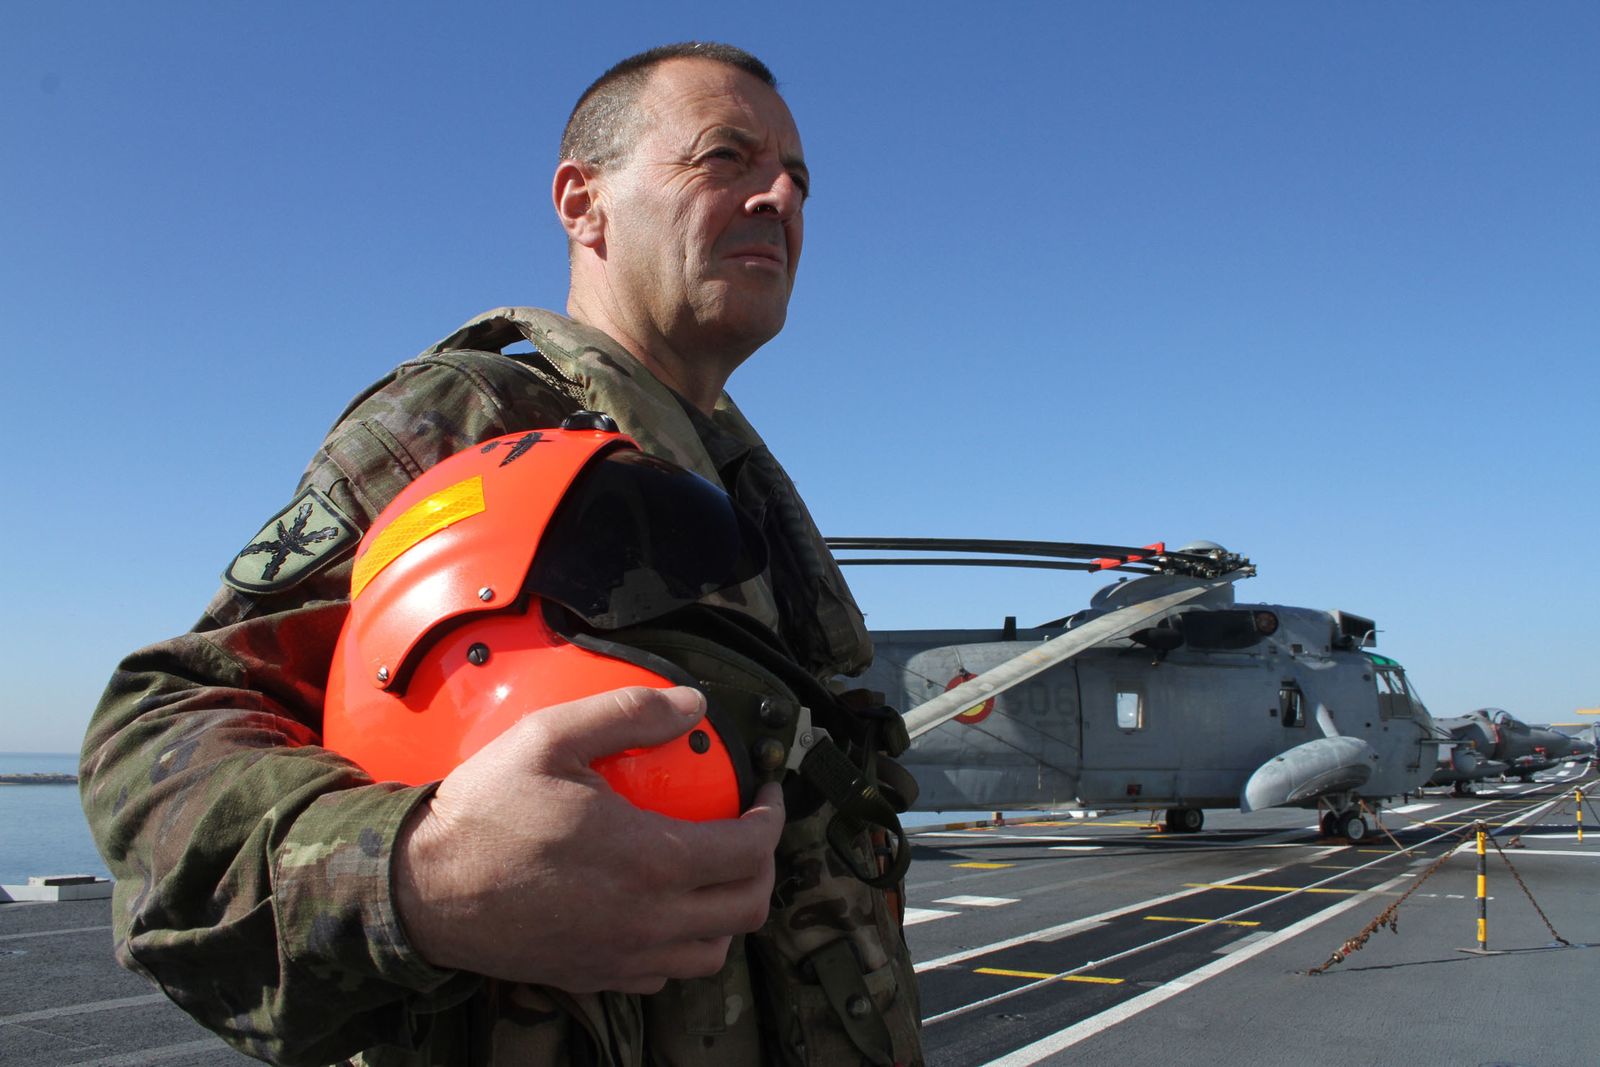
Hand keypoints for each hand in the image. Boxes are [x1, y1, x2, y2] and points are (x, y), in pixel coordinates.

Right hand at [392, 686, 783, 992]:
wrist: (420, 888)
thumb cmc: (484, 810)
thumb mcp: (550, 737)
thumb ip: (629, 712)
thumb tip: (694, 703)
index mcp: (649, 861)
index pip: (751, 850)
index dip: (773, 818)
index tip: (765, 792)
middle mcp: (646, 920)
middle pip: (747, 908)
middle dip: (765, 867)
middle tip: (748, 831)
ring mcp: (621, 957)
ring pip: (711, 952)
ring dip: (726, 912)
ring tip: (711, 872)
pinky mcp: (592, 977)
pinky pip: (662, 974)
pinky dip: (680, 944)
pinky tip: (660, 909)